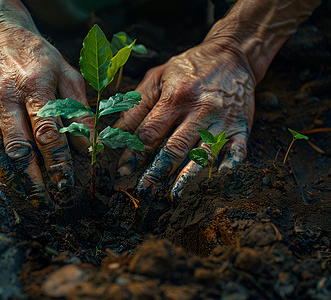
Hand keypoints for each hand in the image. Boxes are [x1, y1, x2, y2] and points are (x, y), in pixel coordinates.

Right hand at [0, 26, 91, 206]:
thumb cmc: (39, 58)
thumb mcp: (67, 75)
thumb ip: (79, 111)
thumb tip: (90, 148)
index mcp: (35, 84)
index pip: (48, 133)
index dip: (57, 163)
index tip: (64, 186)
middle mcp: (5, 92)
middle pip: (18, 146)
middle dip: (32, 180)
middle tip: (43, 203)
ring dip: (6, 177)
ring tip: (20, 197)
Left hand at [115, 38, 255, 199]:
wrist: (231, 56)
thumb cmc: (188, 68)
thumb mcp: (157, 78)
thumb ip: (136, 105)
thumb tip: (115, 131)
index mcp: (175, 96)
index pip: (150, 132)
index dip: (134, 152)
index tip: (123, 170)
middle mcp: (199, 110)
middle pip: (174, 147)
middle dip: (157, 172)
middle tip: (144, 190)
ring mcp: (222, 120)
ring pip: (203, 154)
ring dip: (188, 177)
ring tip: (174, 195)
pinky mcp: (241, 127)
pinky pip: (237, 152)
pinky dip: (227, 168)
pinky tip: (215, 181)